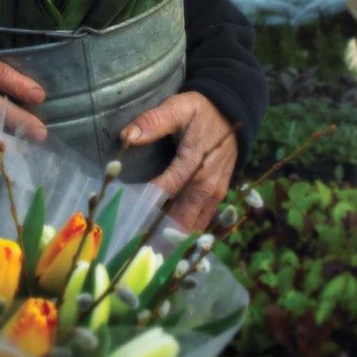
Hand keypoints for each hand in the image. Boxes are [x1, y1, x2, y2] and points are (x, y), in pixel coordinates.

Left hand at [121, 92, 237, 231]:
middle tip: (132, 243)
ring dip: (172, 237)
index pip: (167, 189)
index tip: (125, 214)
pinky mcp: (218, 198)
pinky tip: (166, 240)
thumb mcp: (178, 108)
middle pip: (181, 217)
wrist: (232, 114)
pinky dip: (185, 233)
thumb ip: (154, 121)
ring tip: (147, 249)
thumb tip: (127, 136)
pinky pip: (202, 222)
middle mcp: (207, 184)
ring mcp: (215, 194)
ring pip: (193, 225)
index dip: (146, 203)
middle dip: (158, 231)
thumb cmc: (200, 111)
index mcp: (195, 162)